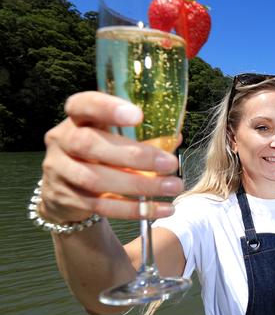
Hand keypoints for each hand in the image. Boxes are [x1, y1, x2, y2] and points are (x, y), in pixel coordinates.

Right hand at [39, 91, 183, 222]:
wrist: (66, 189)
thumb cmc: (101, 154)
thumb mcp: (114, 137)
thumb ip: (142, 135)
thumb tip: (175, 138)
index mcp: (77, 118)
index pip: (84, 105)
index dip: (108, 108)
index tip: (138, 115)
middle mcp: (61, 140)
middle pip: (90, 144)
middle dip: (134, 156)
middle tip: (169, 163)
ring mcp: (59, 170)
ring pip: (96, 180)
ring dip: (140, 185)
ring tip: (172, 187)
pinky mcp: (65, 198)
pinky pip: (102, 206)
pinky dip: (134, 209)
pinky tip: (161, 208)